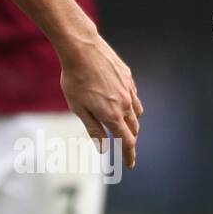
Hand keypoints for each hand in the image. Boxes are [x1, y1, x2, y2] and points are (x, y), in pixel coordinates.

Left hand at [57, 30, 142, 168]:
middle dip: (130, 140)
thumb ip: (93, 128)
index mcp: (112, 115)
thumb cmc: (75, 79)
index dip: (129, 155)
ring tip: (125, 128)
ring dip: (133, 123)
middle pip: (134, 129)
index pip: (127, 141)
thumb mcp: (78, 108)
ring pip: (137, 112)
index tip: (130, 164)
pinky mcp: (128, 76)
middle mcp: (125, 104)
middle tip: (125, 148)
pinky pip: (134, 96)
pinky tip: (122, 103)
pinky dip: (131, 105)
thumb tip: (103, 148)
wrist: (82, 48)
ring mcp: (129, 89)